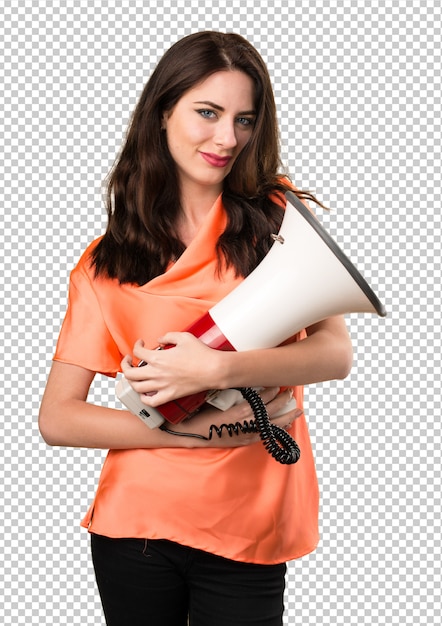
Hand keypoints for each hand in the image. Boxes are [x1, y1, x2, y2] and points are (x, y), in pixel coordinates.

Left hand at [121, 334, 220, 405]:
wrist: (213, 370)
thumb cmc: (201, 354)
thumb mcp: (184, 337)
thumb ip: (168, 336)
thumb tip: (160, 340)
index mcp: (158, 358)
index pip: (137, 352)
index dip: (136, 346)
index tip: (141, 344)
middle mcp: (156, 373)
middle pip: (130, 372)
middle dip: (125, 364)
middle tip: (129, 360)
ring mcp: (162, 386)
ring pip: (137, 387)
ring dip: (132, 381)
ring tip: (135, 376)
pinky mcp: (170, 395)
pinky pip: (150, 401)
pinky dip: (144, 398)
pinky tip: (145, 393)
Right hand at [163, 387, 302, 447]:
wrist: (187, 433)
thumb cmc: (198, 412)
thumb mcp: (211, 396)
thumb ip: (227, 388)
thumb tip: (236, 374)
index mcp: (239, 412)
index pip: (262, 400)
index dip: (272, 391)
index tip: (277, 383)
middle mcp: (245, 425)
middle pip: (271, 412)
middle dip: (283, 402)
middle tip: (291, 393)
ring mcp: (245, 435)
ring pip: (271, 427)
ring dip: (285, 418)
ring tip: (296, 411)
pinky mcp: (242, 441)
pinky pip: (264, 436)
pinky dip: (275, 431)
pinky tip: (283, 427)